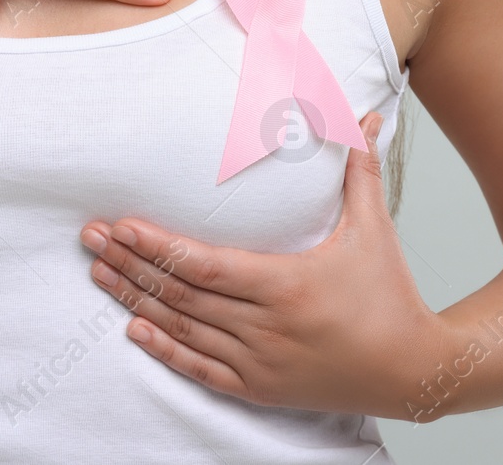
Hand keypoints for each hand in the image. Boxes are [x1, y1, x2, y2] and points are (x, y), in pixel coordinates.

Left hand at [78, 112, 447, 417]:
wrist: (413, 371)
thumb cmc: (390, 296)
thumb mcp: (372, 229)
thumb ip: (360, 171)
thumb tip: (368, 114)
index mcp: (286, 284)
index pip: (204, 264)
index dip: (158, 246)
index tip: (121, 225)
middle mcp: (265, 327)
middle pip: (181, 293)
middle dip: (130, 264)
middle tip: (89, 239)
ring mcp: (259, 362)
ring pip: (182, 328)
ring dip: (135, 299)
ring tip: (98, 273)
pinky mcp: (259, 388)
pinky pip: (199, 369)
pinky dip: (164, 348)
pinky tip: (135, 327)